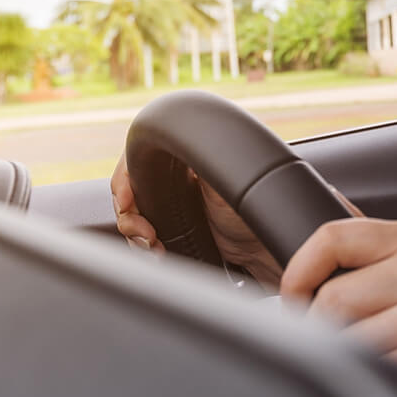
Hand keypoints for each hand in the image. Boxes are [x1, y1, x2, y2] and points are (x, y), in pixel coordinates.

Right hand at [110, 152, 282, 285]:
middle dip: (130, 214)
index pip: (138, 159)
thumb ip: (196, 157)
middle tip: (145, 232)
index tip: (127, 201)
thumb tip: (166, 145)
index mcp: (186, 157)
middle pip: (132, 191)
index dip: (126, 180)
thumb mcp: (224, 173)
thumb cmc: (258, 210)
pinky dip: (146, 246)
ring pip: (136, 216)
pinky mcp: (178, 234)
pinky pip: (146, 237)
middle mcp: (179, 179)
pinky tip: (158, 252)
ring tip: (155, 246)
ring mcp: (177, 208)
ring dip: (137, 233)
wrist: (271, 250)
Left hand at [279, 218, 396, 396]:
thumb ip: (376, 243)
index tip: (292, 300)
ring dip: (352, 362)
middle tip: (331, 348)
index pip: (334, 236)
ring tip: (376, 365)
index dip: (298, 272)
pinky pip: (386, 373)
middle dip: (321, 331)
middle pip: (336, 297)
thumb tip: (326, 197)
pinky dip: (381, 384)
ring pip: (355, 340)